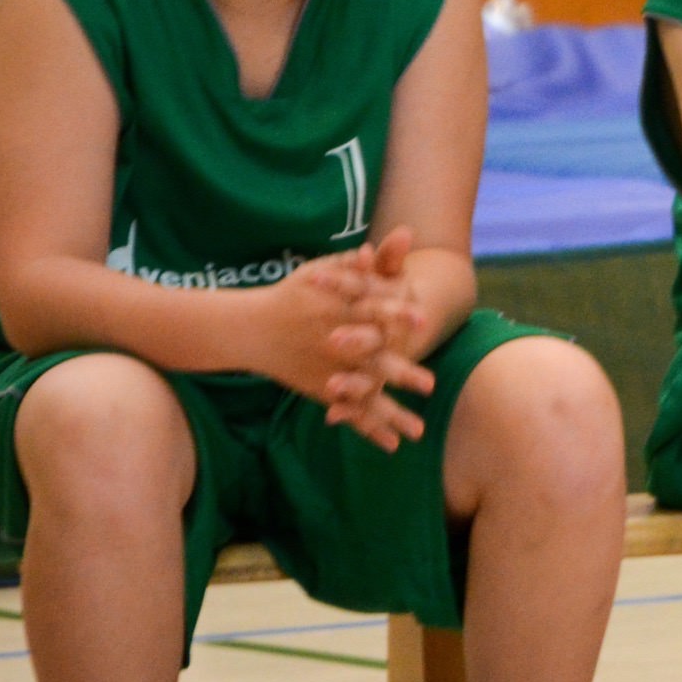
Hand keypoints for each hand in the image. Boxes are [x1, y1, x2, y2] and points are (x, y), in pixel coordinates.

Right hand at [262, 249, 432, 447]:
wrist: (251, 328)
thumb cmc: (294, 294)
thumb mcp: (323, 271)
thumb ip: (361, 262)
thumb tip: (401, 235)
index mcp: (337, 311)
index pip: (371, 310)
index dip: (397, 312)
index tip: (423, 318)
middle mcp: (334, 344)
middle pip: (371, 359)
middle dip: (399, 372)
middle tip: (429, 385)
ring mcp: (328, 371)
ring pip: (365, 394)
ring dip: (391, 413)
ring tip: (419, 432)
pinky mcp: (322, 390)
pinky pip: (350, 412)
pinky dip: (369, 429)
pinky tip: (393, 446)